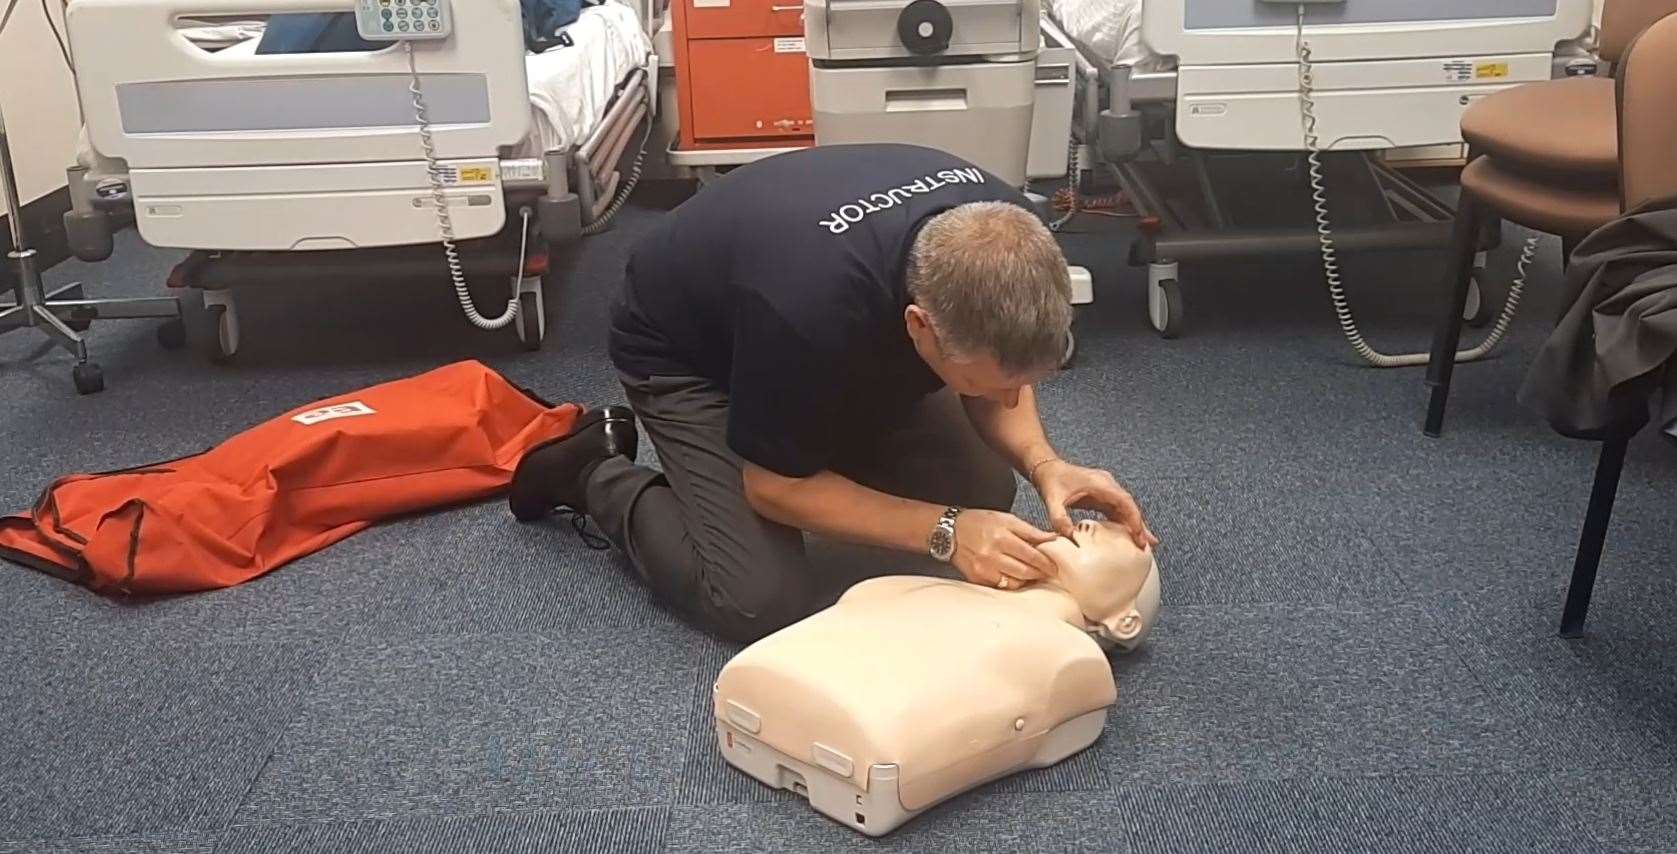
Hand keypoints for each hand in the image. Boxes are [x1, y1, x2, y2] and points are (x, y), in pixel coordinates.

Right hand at [949, 509, 1058, 589]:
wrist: (950, 531)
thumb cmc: (979, 522)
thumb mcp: (1006, 519)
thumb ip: (1030, 531)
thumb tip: (1052, 538)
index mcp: (1002, 537)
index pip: (1032, 555)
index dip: (1046, 563)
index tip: (1054, 566)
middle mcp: (992, 555)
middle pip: (1025, 571)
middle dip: (1040, 573)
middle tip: (1049, 573)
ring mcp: (983, 570)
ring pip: (1015, 583)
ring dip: (1027, 580)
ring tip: (1034, 576)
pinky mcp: (977, 579)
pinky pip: (1001, 587)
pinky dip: (1011, 584)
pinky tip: (1016, 578)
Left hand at [1032, 459, 1158, 548]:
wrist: (1046, 468)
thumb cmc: (1051, 480)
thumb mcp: (1052, 499)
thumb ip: (1059, 517)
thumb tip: (1068, 535)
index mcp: (1100, 483)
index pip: (1124, 501)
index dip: (1134, 518)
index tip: (1139, 535)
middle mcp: (1107, 485)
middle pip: (1129, 506)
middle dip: (1139, 525)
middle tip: (1149, 545)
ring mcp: (1106, 490)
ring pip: (1125, 509)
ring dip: (1133, 524)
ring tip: (1144, 544)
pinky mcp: (1102, 496)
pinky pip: (1117, 510)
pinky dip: (1123, 522)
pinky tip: (1128, 535)